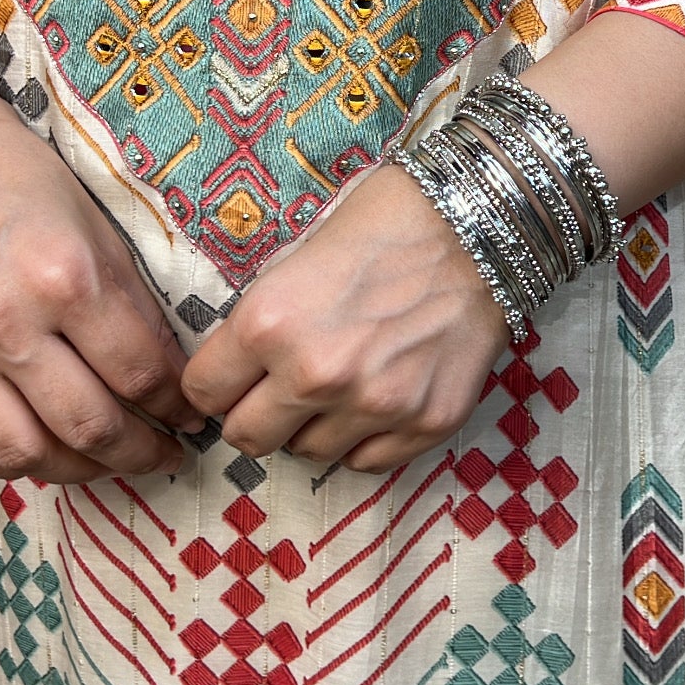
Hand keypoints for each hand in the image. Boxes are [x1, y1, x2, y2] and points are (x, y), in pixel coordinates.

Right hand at [0, 0, 203, 483]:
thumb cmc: (18, 178)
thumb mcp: (98, 225)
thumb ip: (132, 303)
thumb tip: (172, 372)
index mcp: (65, 277)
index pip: (140, 372)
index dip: (177, 405)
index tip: (193, 413)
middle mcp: (7, 322)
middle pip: (91, 424)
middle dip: (143, 451)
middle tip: (167, 453)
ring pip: (28, 452)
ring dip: (83, 470)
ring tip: (112, 460)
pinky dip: (13, 464)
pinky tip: (46, 452)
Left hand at [182, 163, 509, 472]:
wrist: (480, 224)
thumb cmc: (385, 221)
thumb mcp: (298, 255)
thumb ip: (265, 317)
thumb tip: (239, 364)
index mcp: (269, 323)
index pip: (203, 391)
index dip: (216, 382)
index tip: (232, 376)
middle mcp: (316, 375)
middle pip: (247, 439)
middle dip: (255, 415)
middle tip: (277, 392)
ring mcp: (375, 407)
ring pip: (308, 454)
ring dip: (313, 426)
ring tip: (340, 384)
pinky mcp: (426, 425)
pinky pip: (366, 462)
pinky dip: (363, 438)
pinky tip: (377, 397)